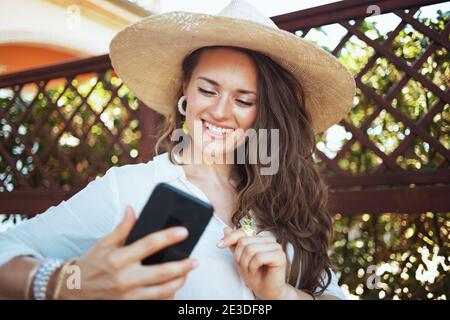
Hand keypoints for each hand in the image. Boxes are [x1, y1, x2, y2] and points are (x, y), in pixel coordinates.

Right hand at [57, 206, 197, 298]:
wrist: (71, 292)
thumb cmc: (89, 265)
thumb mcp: (103, 244)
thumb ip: (122, 228)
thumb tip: (132, 210)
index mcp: (119, 258)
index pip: (149, 244)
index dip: (168, 236)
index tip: (183, 231)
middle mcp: (125, 278)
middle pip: (162, 273)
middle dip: (183, 266)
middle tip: (195, 260)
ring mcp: (128, 296)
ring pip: (163, 292)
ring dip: (179, 282)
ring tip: (187, 273)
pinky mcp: (129, 306)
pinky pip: (155, 303)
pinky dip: (167, 296)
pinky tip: (174, 288)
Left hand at [217, 227, 288, 299]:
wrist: (266, 291)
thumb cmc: (255, 276)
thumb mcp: (239, 259)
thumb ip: (234, 244)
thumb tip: (226, 229)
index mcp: (260, 239)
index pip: (242, 233)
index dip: (229, 239)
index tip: (219, 245)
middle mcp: (269, 240)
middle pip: (244, 241)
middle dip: (239, 257)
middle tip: (243, 268)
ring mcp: (276, 247)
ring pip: (251, 249)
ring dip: (246, 264)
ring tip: (249, 271)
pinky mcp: (280, 256)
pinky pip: (259, 257)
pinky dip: (253, 267)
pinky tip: (255, 272)